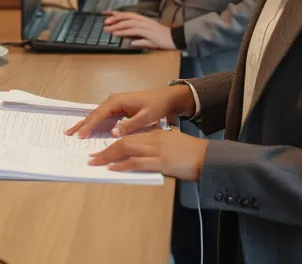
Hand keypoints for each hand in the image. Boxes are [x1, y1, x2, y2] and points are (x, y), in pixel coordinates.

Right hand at [64, 84, 194, 137]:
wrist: (166, 98)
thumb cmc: (156, 105)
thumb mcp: (145, 117)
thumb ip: (129, 125)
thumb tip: (113, 133)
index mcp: (118, 101)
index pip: (99, 114)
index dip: (89, 125)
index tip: (81, 135)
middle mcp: (113, 101)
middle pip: (94, 114)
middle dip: (81, 123)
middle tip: (68, 133)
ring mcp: (115, 105)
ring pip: (97, 115)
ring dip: (85, 124)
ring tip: (73, 132)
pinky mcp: (118, 109)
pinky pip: (103, 117)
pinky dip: (94, 123)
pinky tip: (88, 130)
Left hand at [88, 128, 207, 180]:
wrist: (208, 157)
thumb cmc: (192, 153)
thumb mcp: (173, 143)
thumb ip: (158, 145)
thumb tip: (145, 154)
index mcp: (156, 134)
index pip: (129, 136)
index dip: (114, 143)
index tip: (102, 148)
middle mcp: (153, 139)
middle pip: (123, 141)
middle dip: (105, 150)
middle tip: (93, 157)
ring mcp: (156, 150)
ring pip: (126, 149)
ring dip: (108, 156)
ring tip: (96, 162)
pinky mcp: (161, 161)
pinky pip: (136, 162)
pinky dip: (122, 165)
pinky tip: (113, 168)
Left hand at [103, 12, 174, 49]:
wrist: (175, 38)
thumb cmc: (162, 37)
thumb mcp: (147, 36)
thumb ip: (137, 36)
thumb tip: (127, 39)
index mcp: (143, 20)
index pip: (128, 15)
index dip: (117, 14)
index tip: (107, 14)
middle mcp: (144, 21)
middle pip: (127, 18)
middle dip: (115, 20)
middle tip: (105, 23)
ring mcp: (147, 27)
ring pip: (130, 24)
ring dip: (119, 27)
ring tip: (109, 30)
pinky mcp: (149, 34)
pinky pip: (136, 33)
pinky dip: (127, 33)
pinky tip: (119, 35)